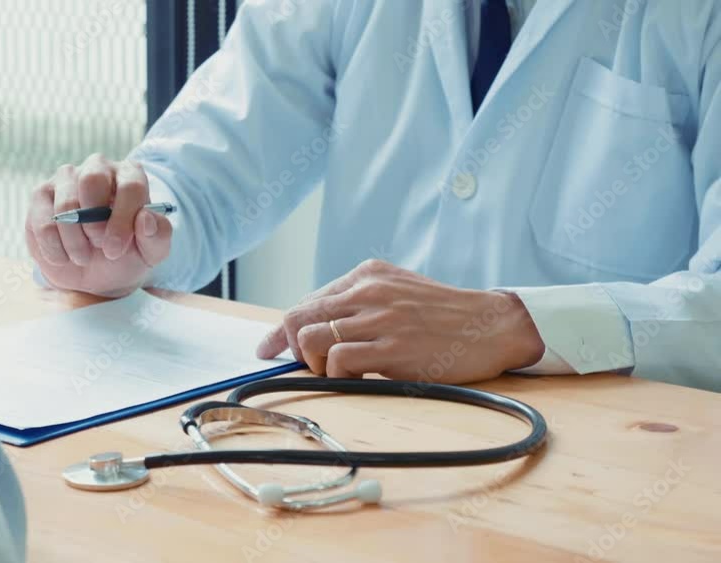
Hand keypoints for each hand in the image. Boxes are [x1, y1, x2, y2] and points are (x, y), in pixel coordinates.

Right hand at [26, 154, 173, 296]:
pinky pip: (42, 219)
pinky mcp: (41, 195)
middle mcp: (98, 168)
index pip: (130, 186)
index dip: (122, 219)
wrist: (93, 273)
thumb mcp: (150, 253)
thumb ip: (157, 236)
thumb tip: (146, 218)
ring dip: (74, 240)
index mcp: (131, 175)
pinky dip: (53, 247)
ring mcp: (67, 178)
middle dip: (94, 222)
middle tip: (98, 246)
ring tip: (83, 257)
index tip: (115, 249)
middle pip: (92, 179)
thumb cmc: (126, 255)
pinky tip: (63, 258)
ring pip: (65, 204)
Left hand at [256, 260, 544, 384]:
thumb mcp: (398, 290)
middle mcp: (368, 292)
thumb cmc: (445, 314)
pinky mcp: (393, 348)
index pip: (307, 301)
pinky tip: (357, 379)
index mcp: (366, 275)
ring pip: (312, 339)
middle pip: (299, 317)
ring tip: (338, 372)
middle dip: (287, 347)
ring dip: (315, 364)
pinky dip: (337, 375)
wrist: (493, 325)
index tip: (267, 349)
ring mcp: (380, 319)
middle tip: (298, 367)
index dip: (281, 331)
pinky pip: (339, 360)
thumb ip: (359, 302)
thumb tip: (314, 328)